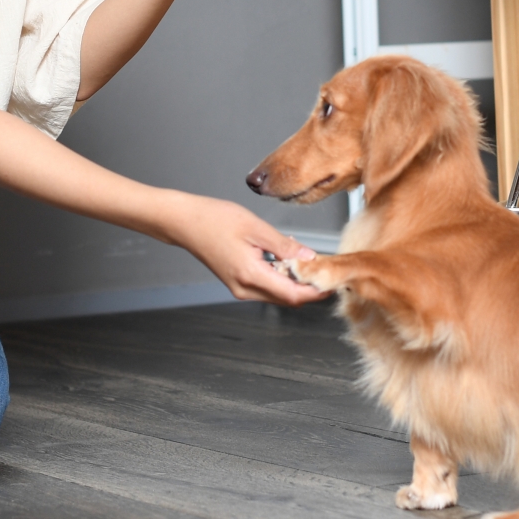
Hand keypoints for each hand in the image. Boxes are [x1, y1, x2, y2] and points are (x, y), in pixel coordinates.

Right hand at [160, 193, 329, 306]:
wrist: (184, 222)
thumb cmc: (213, 220)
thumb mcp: (256, 228)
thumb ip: (285, 247)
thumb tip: (310, 258)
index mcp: (250, 276)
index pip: (293, 294)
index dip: (316, 290)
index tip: (334, 280)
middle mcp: (244, 289)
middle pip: (287, 298)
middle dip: (309, 286)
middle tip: (326, 266)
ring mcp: (239, 288)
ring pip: (277, 293)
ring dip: (294, 280)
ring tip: (306, 257)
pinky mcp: (237, 283)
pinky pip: (266, 286)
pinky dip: (280, 276)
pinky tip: (284, 257)